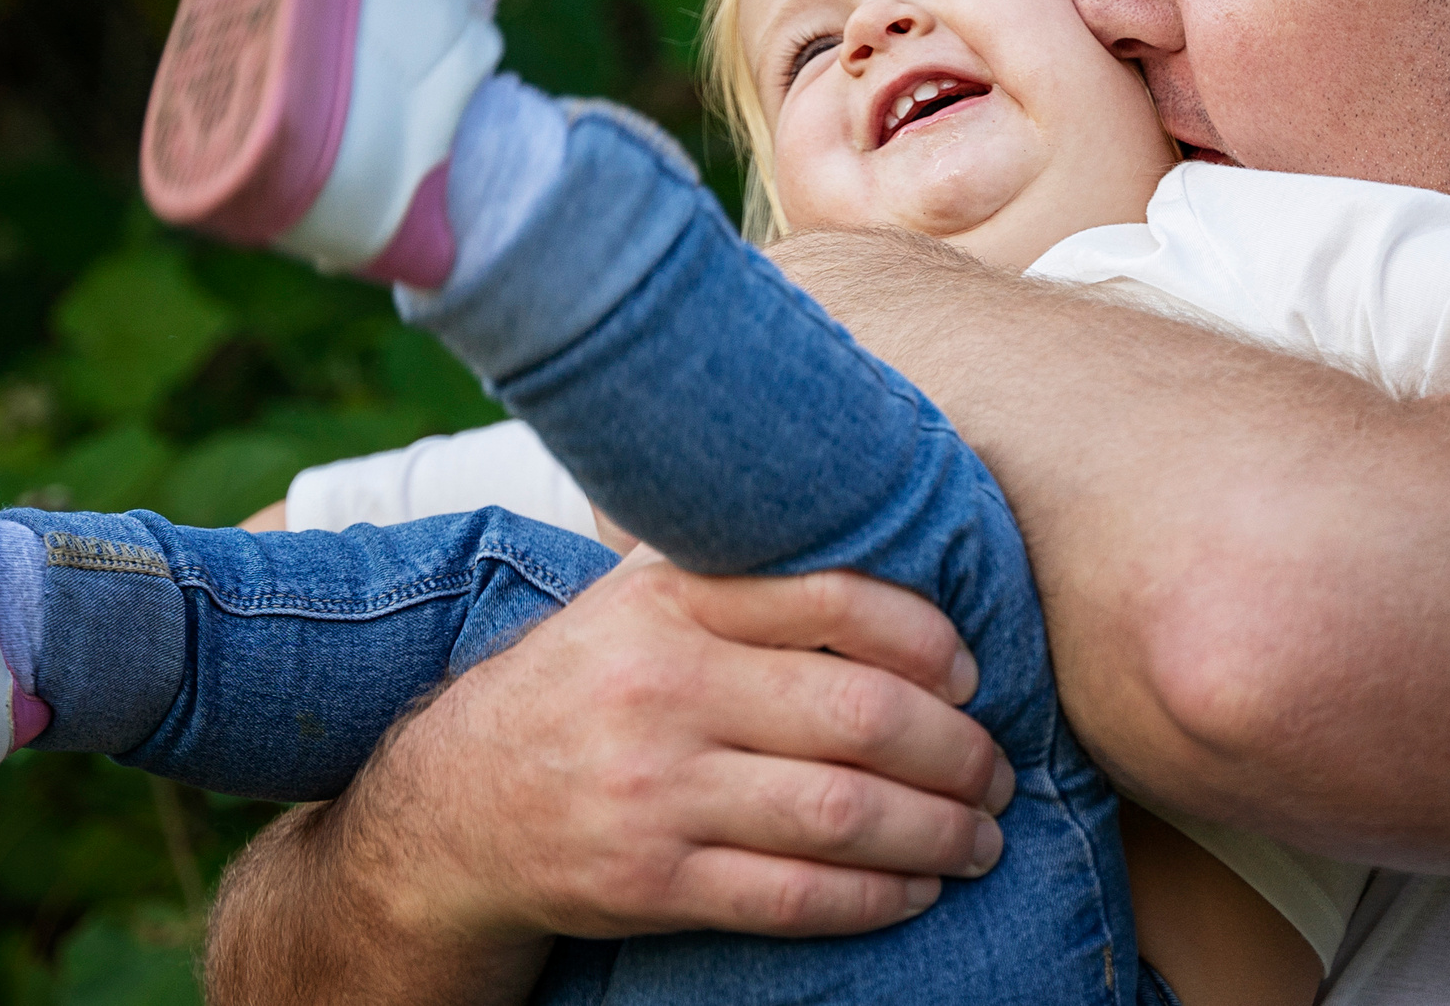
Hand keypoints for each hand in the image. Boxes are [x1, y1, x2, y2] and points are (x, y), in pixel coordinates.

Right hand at [350, 550, 1012, 947]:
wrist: (451, 810)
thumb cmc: (581, 690)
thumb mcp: (637, 604)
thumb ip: (741, 578)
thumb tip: (890, 551)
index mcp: (670, 603)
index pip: (834, 599)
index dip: (928, 639)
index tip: (970, 673)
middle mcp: (662, 688)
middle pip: (859, 715)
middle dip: (957, 750)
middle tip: (998, 768)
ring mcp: (652, 791)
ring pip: (841, 813)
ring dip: (938, 830)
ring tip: (982, 834)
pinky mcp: (647, 883)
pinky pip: (793, 897)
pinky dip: (877, 897)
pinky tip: (918, 889)